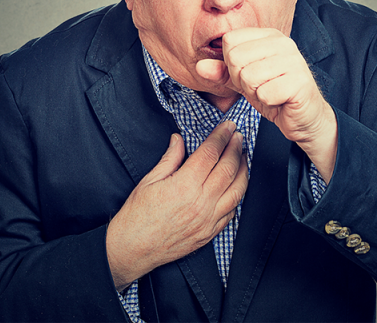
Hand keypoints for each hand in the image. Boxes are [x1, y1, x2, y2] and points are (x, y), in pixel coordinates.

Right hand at [106, 120, 247, 289]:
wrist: (132, 249)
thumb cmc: (137, 217)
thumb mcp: (149, 181)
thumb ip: (170, 158)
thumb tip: (179, 140)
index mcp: (184, 186)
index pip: (210, 153)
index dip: (221, 136)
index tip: (228, 126)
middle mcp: (201, 203)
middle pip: (228, 168)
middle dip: (236, 148)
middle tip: (238, 136)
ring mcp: (208, 220)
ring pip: (238, 190)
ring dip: (243, 170)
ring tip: (243, 157)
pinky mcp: (210, 232)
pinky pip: (233, 210)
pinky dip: (238, 194)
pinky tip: (236, 184)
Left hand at [195, 28, 337, 181]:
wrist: (304, 118)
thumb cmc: (275, 95)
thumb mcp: (243, 82)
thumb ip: (222, 73)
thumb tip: (199, 67)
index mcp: (269, 36)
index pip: (230, 41)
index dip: (231, 65)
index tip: (249, 74)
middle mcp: (283, 43)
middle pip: (236, 58)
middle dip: (242, 81)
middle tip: (260, 87)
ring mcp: (294, 61)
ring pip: (248, 76)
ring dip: (255, 93)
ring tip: (270, 93)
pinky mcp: (300, 81)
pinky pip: (264, 93)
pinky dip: (268, 102)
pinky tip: (279, 100)